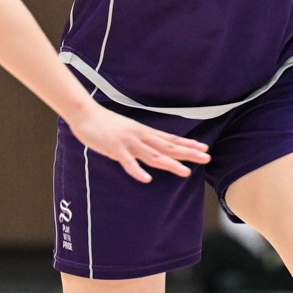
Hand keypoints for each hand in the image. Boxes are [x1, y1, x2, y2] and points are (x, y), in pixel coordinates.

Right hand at [67, 102, 210, 182]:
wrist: (85, 113)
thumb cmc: (106, 124)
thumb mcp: (129, 131)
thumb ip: (142, 140)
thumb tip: (155, 147)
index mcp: (145, 133)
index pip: (171, 139)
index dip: (188, 144)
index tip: (204, 148)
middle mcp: (141, 136)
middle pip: (168, 147)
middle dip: (188, 153)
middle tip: (206, 158)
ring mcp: (129, 142)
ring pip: (153, 155)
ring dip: (170, 163)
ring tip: (185, 172)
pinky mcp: (115, 148)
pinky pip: (128, 162)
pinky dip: (137, 170)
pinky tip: (147, 179)